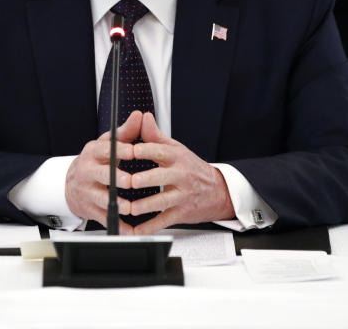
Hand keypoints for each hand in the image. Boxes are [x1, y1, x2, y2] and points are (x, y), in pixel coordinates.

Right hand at [65, 110, 144, 232]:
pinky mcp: (91, 209)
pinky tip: (129, 229)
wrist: (72, 183)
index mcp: (94, 152)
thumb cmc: (97, 160)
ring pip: (101, 198)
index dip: (120, 150)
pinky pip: (104, 218)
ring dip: (116, 203)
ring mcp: (88, 191)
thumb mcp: (108, 143)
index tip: (134, 151)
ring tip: (130, 207)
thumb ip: (126, 131)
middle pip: (101, 174)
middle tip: (130, 181)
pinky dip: (118, 225)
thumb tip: (140, 115)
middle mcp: (88, 171)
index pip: (106, 149)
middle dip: (116, 178)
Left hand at [128, 112, 234, 234]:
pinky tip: (136, 230)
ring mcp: (182, 195)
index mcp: (176, 157)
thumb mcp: (176, 148)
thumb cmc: (191, 168)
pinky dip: (149, 227)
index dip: (145, 150)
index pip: (160, 151)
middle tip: (129, 181)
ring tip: (129, 208)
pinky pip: (164, 221)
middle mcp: (180, 175)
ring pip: (163, 201)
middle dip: (145, 179)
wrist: (218, 191)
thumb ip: (156, 135)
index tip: (130, 151)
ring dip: (145, 205)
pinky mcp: (182, 213)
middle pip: (161, 177)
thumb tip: (143, 117)